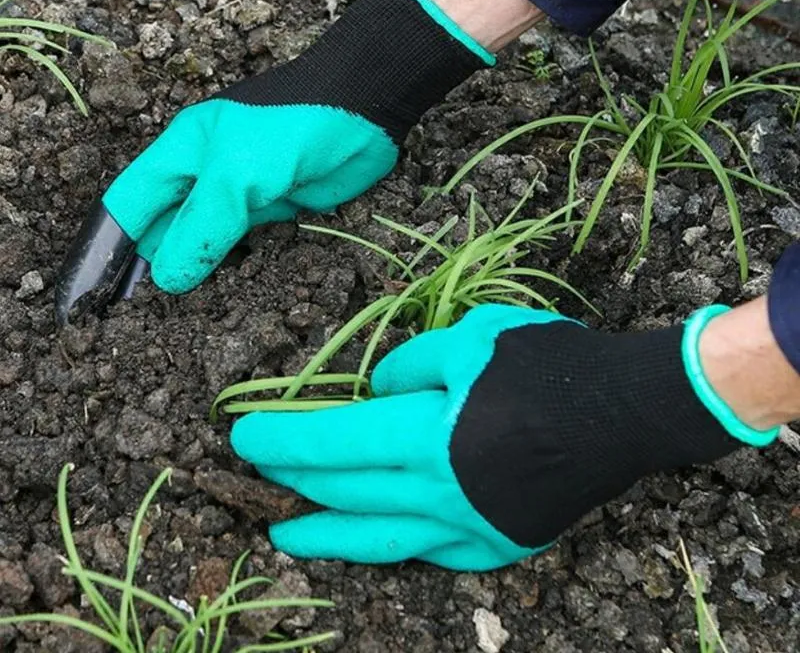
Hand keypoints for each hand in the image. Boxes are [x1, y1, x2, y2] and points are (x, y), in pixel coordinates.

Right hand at [55, 0, 488, 323]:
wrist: (365, 111)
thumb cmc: (292, 128)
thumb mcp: (236, 174)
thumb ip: (201, 225)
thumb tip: (166, 277)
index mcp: (180, 154)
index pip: (129, 205)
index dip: (108, 246)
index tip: (95, 294)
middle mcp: (204, 176)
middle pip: (164, 228)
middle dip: (152, 266)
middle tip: (136, 320)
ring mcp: (240, 195)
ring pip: (204, 241)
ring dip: (195, 272)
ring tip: (175, 319)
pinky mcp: (274, 210)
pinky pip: (244, 245)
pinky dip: (233, 268)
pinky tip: (224, 296)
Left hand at [231, 303, 777, 570]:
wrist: (626, 411)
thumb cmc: (548, 364)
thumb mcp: (472, 336)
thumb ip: (412, 364)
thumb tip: (380, 392)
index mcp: (427, 435)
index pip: (334, 440)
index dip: (283, 438)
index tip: (243, 436)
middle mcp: (438, 492)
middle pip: (348, 488)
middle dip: (296, 477)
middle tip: (260, 470)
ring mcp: (469, 527)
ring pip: (380, 537)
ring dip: (327, 534)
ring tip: (285, 536)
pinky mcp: (498, 543)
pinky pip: (432, 551)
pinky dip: (395, 544)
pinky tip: (376, 540)